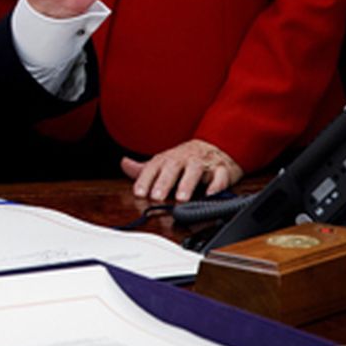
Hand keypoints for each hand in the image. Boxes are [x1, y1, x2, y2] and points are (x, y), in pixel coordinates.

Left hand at [121, 138, 242, 201]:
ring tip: (181, 198)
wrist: (217, 146)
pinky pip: (220, 176)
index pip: (154, 166)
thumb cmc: (187, 159)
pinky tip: (211, 194)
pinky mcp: (222, 170)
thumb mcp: (164, 162)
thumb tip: (124, 164)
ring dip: (187, 184)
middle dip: (164, 182)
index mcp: (169, 158)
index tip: (138, 192)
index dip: (145, 179)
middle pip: (173, 167)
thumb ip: (145, 168)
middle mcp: (185, 159)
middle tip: (157, 197)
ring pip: (195, 170)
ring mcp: (203, 163)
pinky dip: (216, 185)